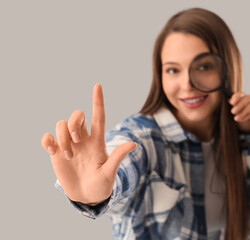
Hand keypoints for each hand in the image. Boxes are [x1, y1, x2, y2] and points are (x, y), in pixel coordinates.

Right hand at [41, 84, 136, 203]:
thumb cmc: (101, 185)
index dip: (98, 101)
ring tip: (68, 157)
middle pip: (77, 115)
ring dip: (62, 138)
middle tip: (76, 140)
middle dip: (74, 123)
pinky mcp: (56, 152)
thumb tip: (133, 144)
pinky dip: (47, 141)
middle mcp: (83, 139)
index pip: (99, 116)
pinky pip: (47, 137)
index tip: (98, 85)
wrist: (86, 196)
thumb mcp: (110, 172)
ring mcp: (69, 144)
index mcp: (98, 141)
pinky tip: (53, 151)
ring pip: (61, 125)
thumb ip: (118, 157)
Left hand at [229, 92, 249, 133]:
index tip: (231, 103)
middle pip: (248, 97)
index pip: (242, 94)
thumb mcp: (237, 114)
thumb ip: (234, 107)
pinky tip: (244, 119)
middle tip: (233, 112)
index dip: (237, 97)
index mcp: (246, 97)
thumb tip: (229, 100)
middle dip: (240, 105)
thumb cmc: (244, 120)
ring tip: (237, 118)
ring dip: (244, 111)